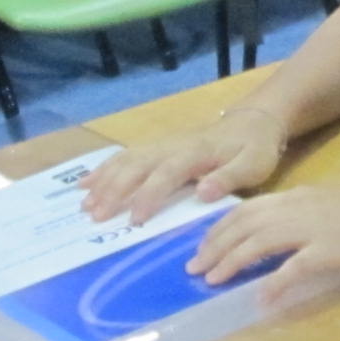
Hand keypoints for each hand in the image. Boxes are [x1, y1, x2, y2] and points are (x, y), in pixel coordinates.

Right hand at [82, 105, 286, 224]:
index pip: (167, 174)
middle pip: (137, 166)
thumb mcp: (253, 164)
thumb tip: (202, 193)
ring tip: (84, 203)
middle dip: (115, 190)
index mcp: (195, 153)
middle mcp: (172, 147)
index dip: (149, 195)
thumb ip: (228, 178)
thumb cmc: (254, 148)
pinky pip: (126, 156)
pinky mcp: (158, 148)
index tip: (135, 219)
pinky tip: (86, 183)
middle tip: (96, 216)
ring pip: (126, 160)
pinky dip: (104, 169)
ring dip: (104, 180)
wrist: (254, 121)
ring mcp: (162, 145)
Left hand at [186, 182, 339, 302]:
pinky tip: (261, 299)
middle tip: (194, 269)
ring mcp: (313, 228)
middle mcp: (297, 207)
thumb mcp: (324, 207)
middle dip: (213, 247)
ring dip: (231, 262)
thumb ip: (296, 220)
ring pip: (259, 242)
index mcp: (295, 197)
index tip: (200, 249)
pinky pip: (294, 267)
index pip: (244, 210)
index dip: (217, 230)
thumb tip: (266, 243)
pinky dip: (273, 283)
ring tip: (213, 280)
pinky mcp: (330, 249)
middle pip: (243, 225)